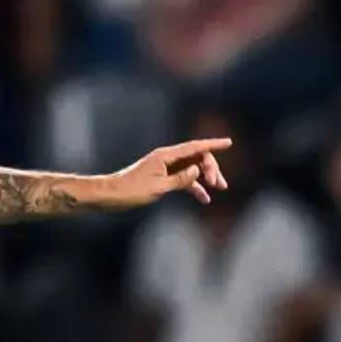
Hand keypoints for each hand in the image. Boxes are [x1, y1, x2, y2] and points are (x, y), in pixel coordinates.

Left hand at [109, 137, 232, 207]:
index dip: (213, 144)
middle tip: (218, 184)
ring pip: (192, 168)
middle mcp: (167, 158)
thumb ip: (180, 179)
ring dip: (205, 177)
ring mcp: (166, 167)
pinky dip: (194, 187)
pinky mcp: (163, 177)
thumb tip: (198, 171)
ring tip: (218, 189)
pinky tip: (204, 198)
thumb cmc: (132, 190)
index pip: (195, 147)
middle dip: (211, 168)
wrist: (111, 195)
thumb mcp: (158, 187)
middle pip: (197, 157)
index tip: (229, 143)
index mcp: (166, 156)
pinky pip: (183, 179)